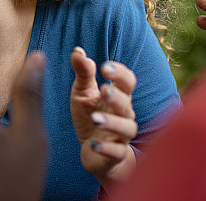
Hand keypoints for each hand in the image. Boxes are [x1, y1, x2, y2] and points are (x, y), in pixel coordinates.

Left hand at [70, 47, 137, 189]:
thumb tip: (77, 51)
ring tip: (95, 118)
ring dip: (112, 122)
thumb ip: (83, 73)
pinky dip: (107, 149)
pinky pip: (117, 152)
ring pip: (126, 128)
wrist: (94, 152)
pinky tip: (93, 144)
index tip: (105, 67)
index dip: (120, 73)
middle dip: (117, 97)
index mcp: (118, 96)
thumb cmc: (90, 116)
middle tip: (104, 90)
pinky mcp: (115, 155)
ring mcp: (121, 136)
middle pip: (127, 104)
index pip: (128, 82)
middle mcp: (124, 115)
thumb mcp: (83, 93)